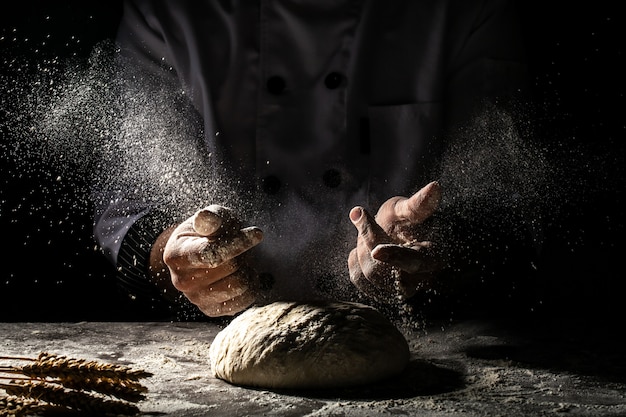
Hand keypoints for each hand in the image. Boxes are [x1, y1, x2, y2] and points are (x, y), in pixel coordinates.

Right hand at [158, 205, 262, 316]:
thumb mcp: (212, 217)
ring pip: (240, 285)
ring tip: (242, 260)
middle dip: (243, 254)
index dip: (238, 243)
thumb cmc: (210, 231)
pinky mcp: (211, 310)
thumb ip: (211, 217)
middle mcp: (181, 281)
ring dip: (248, 270)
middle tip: (241, 246)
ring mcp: (195, 299)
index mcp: (176, 255)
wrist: (205, 252)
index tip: (257, 232)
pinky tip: (243, 275)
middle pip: (230, 268)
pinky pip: (243, 301)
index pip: (211, 254)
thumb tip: (206, 219)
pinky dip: (250, 287)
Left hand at [348, 181, 442, 301]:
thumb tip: (435, 187)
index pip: (413, 262)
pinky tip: (366, 249)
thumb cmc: (409, 221)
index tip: (377, 250)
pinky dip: (356, 258)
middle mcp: (415, 281)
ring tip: (371, 233)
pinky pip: (357, 277)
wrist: (401, 238)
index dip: (395, 256)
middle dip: (368, 238)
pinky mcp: (380, 294)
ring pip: (366, 274)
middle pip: (381, 268)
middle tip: (362, 214)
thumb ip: (420, 203)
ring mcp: (396, 291)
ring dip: (361, 248)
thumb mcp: (412, 210)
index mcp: (431, 259)